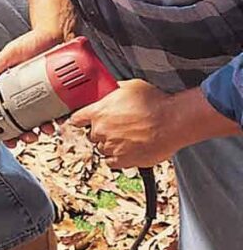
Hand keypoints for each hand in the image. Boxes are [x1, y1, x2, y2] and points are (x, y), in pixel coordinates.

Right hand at [0, 28, 64, 146]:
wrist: (58, 31)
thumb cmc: (34, 40)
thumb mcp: (12, 52)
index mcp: (17, 88)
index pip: (10, 113)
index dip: (9, 129)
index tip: (9, 138)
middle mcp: (34, 93)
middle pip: (29, 121)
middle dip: (29, 134)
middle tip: (30, 137)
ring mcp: (50, 93)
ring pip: (47, 118)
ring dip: (46, 129)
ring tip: (47, 130)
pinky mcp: (66, 90)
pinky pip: (65, 108)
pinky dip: (64, 117)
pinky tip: (62, 120)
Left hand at [69, 81, 239, 168]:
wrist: (173, 121)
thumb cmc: (155, 103)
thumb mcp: (129, 87)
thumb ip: (113, 91)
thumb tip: (108, 88)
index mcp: (98, 112)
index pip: (76, 119)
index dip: (80, 120)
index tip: (82, 122)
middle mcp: (101, 131)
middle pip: (92, 135)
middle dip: (101, 132)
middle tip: (117, 127)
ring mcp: (111, 147)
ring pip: (103, 149)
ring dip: (111, 145)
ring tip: (127, 138)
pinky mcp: (123, 160)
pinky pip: (112, 162)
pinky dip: (117, 158)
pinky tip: (126, 151)